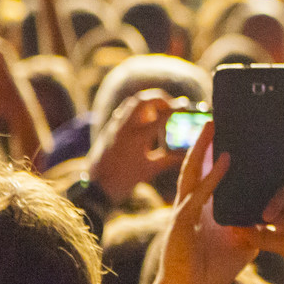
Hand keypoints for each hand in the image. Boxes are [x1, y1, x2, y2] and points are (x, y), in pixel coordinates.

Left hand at [87, 89, 185, 203]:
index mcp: (138, 137)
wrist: (97, 185)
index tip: (184, 105)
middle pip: (144, 100)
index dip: (175, 108)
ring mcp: (115, 125)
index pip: (161, 115)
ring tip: (158, 112)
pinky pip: (125, 110)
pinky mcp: (110, 127)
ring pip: (133, 102)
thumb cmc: (124, 180)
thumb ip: (169, 159)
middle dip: (160, 98)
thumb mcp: (150, 169)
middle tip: (170, 105)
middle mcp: (126, 127)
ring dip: (148, 102)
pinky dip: (137, 109)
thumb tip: (186, 154)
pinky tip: (144, 120)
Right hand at [139, 121, 258, 283]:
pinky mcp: (181, 223)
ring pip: (193, 172)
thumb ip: (255, 222)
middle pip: (198, 163)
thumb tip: (278, 209)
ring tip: (215, 124)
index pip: (210, 171)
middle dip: (207, 140)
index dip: (216, 150)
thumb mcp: (241, 239)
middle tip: (219, 114)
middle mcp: (191, 202)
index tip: (228, 128)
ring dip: (204, 147)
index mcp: (203, 205)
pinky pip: (198, 195)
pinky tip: (223, 160)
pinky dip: (212, 177)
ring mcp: (183, 210)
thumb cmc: (212, 267)